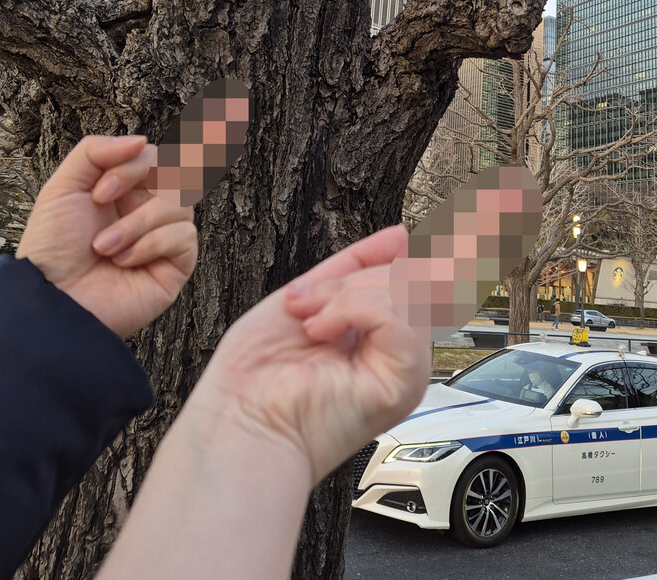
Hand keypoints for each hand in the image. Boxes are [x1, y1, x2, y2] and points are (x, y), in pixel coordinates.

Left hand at [16, 135, 197, 337]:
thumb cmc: (53, 249)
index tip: (100, 191)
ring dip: (137, 224)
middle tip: (102, 203)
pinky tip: (124, 262)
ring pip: (181, 206)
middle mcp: (149, 212)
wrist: (54, 298)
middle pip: (176, 175)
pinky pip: (185, 237)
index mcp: (125, 192)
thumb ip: (97, 151)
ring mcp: (165, 239)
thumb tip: (143, 139)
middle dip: (135, 187)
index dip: (133, 166)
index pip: (155, 158)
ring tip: (105, 248)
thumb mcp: (63, 187)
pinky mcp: (177, 266)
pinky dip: (151, 245)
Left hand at [186, 225, 430, 485]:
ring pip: (408, 294)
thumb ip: (354, 267)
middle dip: (351, 279)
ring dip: (346, 295)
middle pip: (411, 280)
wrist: (239, 420)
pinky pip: (400, 320)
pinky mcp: (405, 385)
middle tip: (307, 303)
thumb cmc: (258, 377)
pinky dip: (355, 310)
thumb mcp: (308, 296)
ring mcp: (406, 370)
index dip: (406, 256)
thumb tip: (401, 235)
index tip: (396, 239)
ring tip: (310, 322)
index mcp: (379, 337)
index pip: (416, 278)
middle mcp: (398, 354)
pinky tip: (323, 331)